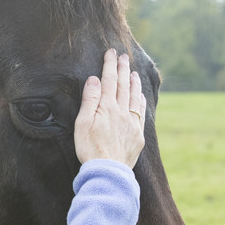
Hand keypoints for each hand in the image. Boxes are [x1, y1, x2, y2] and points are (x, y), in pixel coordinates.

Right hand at [74, 49, 146, 167]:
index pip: (108, 81)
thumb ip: (90, 100)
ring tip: (133, 72)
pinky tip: (140, 96)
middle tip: (123, 56)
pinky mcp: (137, 135)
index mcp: (107, 107)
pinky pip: (141, 113)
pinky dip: (141, 101)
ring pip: (134, 97)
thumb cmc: (90, 148)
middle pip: (122, 86)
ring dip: (133, 83)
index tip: (111, 52)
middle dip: (122, 69)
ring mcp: (131, 123)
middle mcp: (121, 112)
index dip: (110, 65)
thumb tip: (95, 79)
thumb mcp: (83, 123)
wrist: (108, 171)